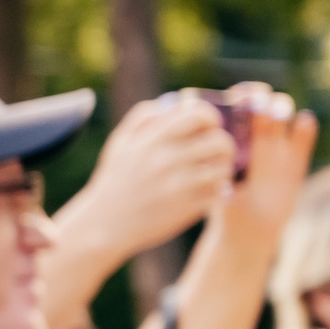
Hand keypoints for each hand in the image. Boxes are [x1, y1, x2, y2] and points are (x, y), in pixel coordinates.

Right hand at [54, 96, 237, 271]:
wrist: (105, 224)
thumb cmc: (114, 181)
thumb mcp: (119, 144)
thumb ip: (142, 118)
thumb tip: (170, 104)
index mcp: (152, 140)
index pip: (199, 115)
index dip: (211, 117)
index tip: (209, 125)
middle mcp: (167, 160)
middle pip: (219, 141)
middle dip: (224, 144)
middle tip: (217, 150)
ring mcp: (179, 186)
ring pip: (223, 168)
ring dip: (222, 168)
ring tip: (214, 170)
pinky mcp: (187, 209)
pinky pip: (218, 193)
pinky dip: (217, 190)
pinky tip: (207, 189)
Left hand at [217, 86, 315, 241]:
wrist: (248, 230)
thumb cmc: (226, 211)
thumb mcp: (221, 197)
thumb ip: (224, 186)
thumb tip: (224, 186)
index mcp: (230, 137)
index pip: (234, 104)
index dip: (238, 97)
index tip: (238, 100)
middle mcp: (253, 136)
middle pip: (261, 101)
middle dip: (262, 98)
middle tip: (258, 104)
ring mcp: (277, 146)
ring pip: (282, 112)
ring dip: (281, 107)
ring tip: (278, 113)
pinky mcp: (296, 159)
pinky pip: (303, 136)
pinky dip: (305, 126)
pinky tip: (303, 122)